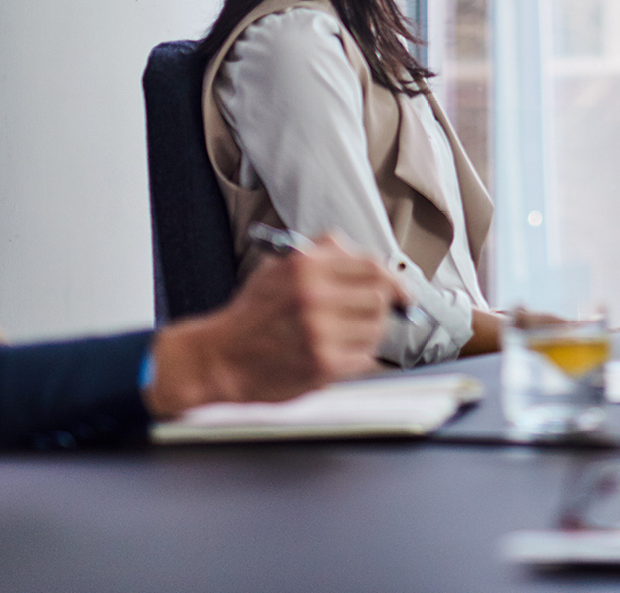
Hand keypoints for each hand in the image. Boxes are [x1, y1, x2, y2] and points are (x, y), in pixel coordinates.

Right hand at [143, 234, 404, 417]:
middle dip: (380, 307)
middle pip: (380, 297)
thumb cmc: (251, 316)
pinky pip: (364, 358)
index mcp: (306, 267)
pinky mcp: (323, 365)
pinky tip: (334, 354)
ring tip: (342, 336)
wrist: (218, 358)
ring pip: (376, 328)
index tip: (401, 291)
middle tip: (369, 315)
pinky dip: (357, 358)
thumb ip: (321, 254)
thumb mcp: (278, 268)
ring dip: (367, 333)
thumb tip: (363, 256)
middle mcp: (314, 297)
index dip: (393, 280)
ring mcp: (320, 333)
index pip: (372, 266)